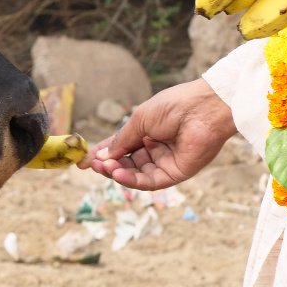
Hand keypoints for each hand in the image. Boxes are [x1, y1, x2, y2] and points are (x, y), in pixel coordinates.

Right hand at [81, 78, 236, 189]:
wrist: (202, 109)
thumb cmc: (173, 106)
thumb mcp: (140, 119)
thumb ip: (122, 139)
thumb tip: (103, 155)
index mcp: (148, 131)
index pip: (122, 146)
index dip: (103, 153)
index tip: (84, 160)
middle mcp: (155, 148)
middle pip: (127, 163)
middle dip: (109, 164)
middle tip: (93, 165)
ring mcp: (165, 162)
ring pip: (136, 174)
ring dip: (118, 173)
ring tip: (104, 167)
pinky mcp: (175, 174)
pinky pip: (149, 181)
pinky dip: (132, 180)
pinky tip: (118, 173)